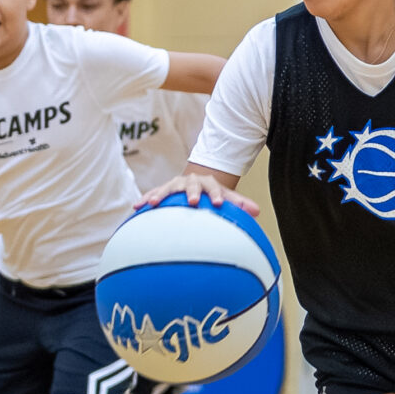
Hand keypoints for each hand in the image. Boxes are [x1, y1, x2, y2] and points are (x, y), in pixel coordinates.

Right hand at [136, 172, 259, 216]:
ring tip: (154, 204)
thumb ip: (240, 203)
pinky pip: (153, 194)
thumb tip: (257, 212)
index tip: (220, 204)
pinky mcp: (163, 190)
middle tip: (192, 202)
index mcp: (208, 183)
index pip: (214, 188)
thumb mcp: (227, 196)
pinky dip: (145, 199)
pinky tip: (137, 207)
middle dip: (191, 192)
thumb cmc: (213, 194)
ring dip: (161, 195)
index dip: (217, 195)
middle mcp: (190, 181)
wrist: (195, 182)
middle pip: (191, 185)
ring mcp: (175, 185)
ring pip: (167, 188)